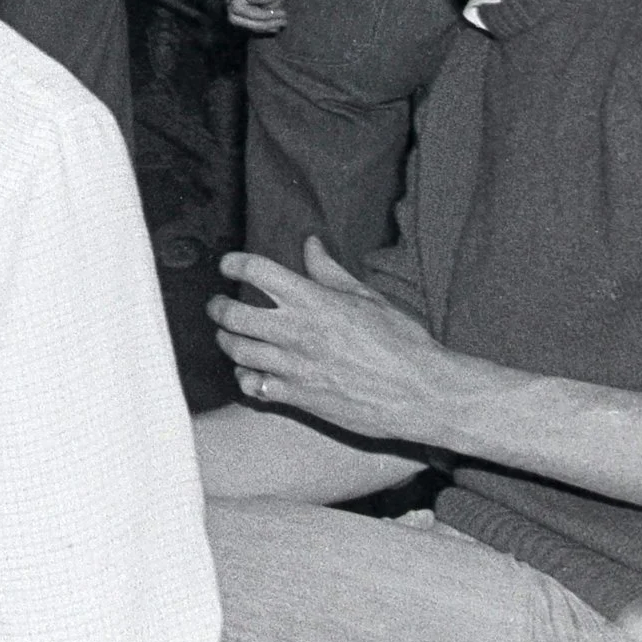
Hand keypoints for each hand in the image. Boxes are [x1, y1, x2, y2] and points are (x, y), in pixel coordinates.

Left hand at [210, 240, 465, 443]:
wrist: (424, 393)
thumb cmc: (403, 342)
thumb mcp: (368, 298)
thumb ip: (330, 272)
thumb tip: (310, 243)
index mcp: (313, 300)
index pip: (255, 269)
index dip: (233, 263)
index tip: (228, 265)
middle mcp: (297, 330)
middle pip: (232, 313)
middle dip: (217, 307)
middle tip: (218, 305)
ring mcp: (294, 366)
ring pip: (236, 350)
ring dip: (226, 341)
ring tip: (230, 337)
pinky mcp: (298, 397)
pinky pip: (252, 386)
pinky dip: (245, 377)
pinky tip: (251, 372)